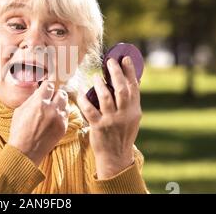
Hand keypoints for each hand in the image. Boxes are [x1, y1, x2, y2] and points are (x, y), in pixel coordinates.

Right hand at [8, 81, 68, 165]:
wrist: (25, 151)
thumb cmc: (19, 131)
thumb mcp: (20, 110)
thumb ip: (32, 99)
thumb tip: (39, 92)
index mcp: (39, 102)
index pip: (49, 85)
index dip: (47, 86)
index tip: (45, 89)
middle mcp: (51, 109)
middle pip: (61, 93)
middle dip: (55, 93)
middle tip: (50, 97)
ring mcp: (59, 119)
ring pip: (66, 103)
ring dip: (60, 103)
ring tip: (53, 107)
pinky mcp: (63, 127)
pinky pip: (66, 115)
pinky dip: (62, 113)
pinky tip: (54, 117)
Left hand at [77, 56, 141, 178]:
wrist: (115, 157)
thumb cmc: (122, 135)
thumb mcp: (131, 119)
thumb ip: (129, 102)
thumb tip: (129, 81)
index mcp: (134, 111)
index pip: (133, 87)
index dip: (129, 71)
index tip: (125, 58)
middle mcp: (124, 114)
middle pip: (121, 89)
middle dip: (116, 72)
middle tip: (110, 61)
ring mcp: (111, 120)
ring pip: (106, 97)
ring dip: (100, 84)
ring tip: (96, 77)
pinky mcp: (98, 126)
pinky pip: (90, 109)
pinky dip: (84, 99)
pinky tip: (81, 91)